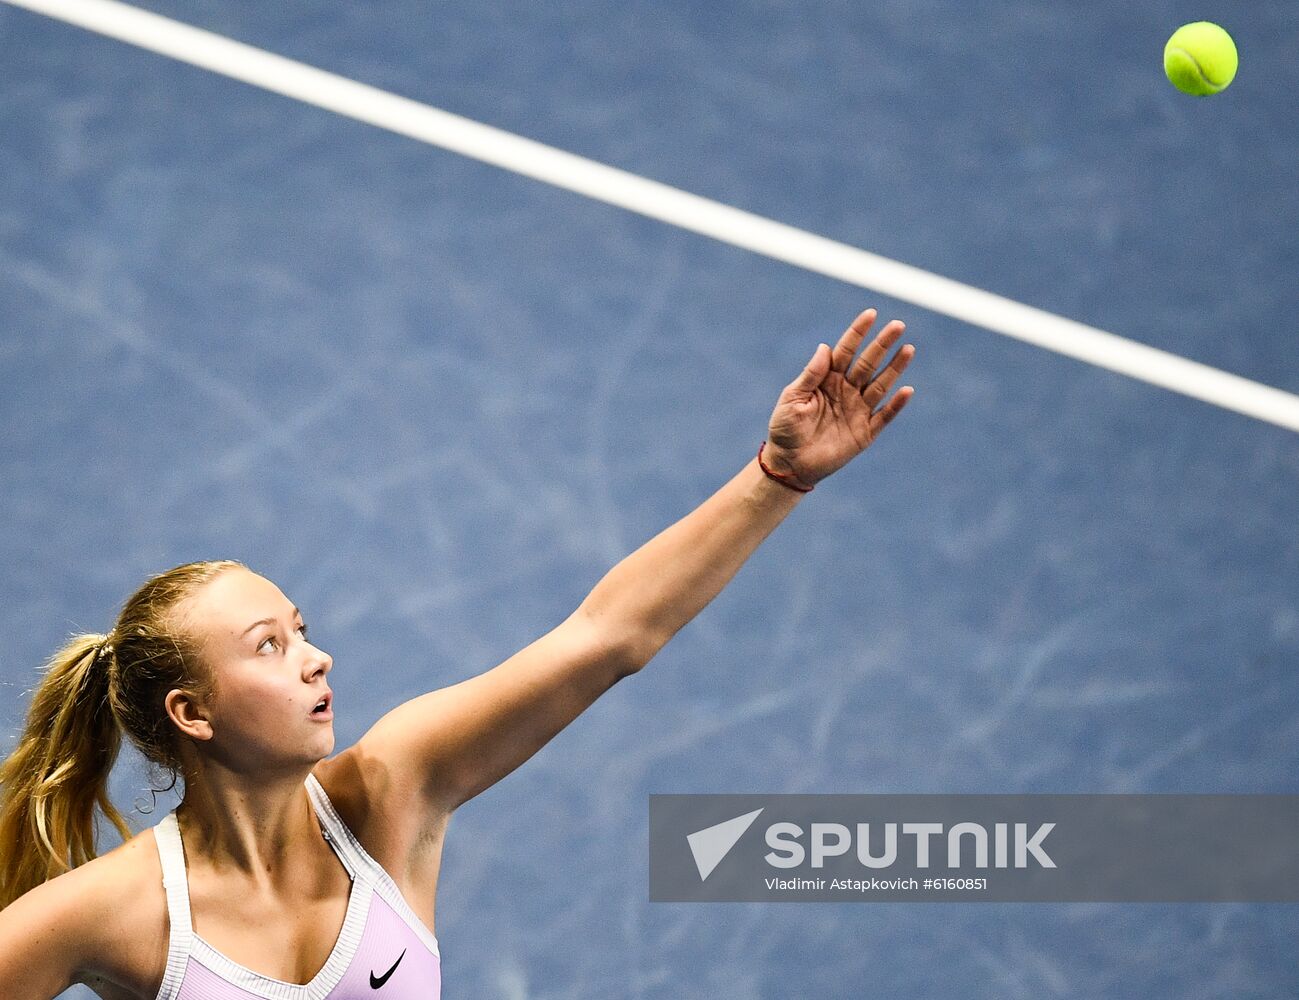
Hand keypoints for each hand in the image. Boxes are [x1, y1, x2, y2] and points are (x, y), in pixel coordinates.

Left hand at [763, 307, 914, 487]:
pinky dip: (896, 405)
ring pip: (880, 385)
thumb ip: (811, 375)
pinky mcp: (865, 432)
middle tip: (897, 325)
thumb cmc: (785, 429)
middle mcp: (846, 391)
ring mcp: (857, 410)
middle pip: (868, 363)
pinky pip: (884, 416)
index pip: (846, 351)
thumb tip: (825, 347)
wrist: (789, 464)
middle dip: (882, 344)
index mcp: (827, 379)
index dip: (858, 333)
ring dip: (894, 368)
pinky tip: (907, 390)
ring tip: (908, 349)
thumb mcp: (792, 398)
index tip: (871, 314)